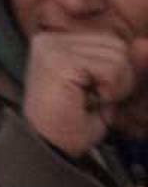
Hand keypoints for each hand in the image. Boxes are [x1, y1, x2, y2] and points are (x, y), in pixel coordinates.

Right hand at [18, 29, 147, 155]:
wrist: (50, 148)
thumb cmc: (75, 122)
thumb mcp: (107, 88)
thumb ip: (126, 65)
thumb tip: (145, 44)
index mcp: (55, 40)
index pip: (111, 42)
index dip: (116, 74)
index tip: (92, 93)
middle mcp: (49, 38)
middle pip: (117, 46)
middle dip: (118, 79)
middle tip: (92, 99)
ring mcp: (52, 47)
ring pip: (117, 56)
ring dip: (114, 87)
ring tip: (89, 100)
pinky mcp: (59, 61)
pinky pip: (110, 70)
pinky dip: (109, 91)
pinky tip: (86, 101)